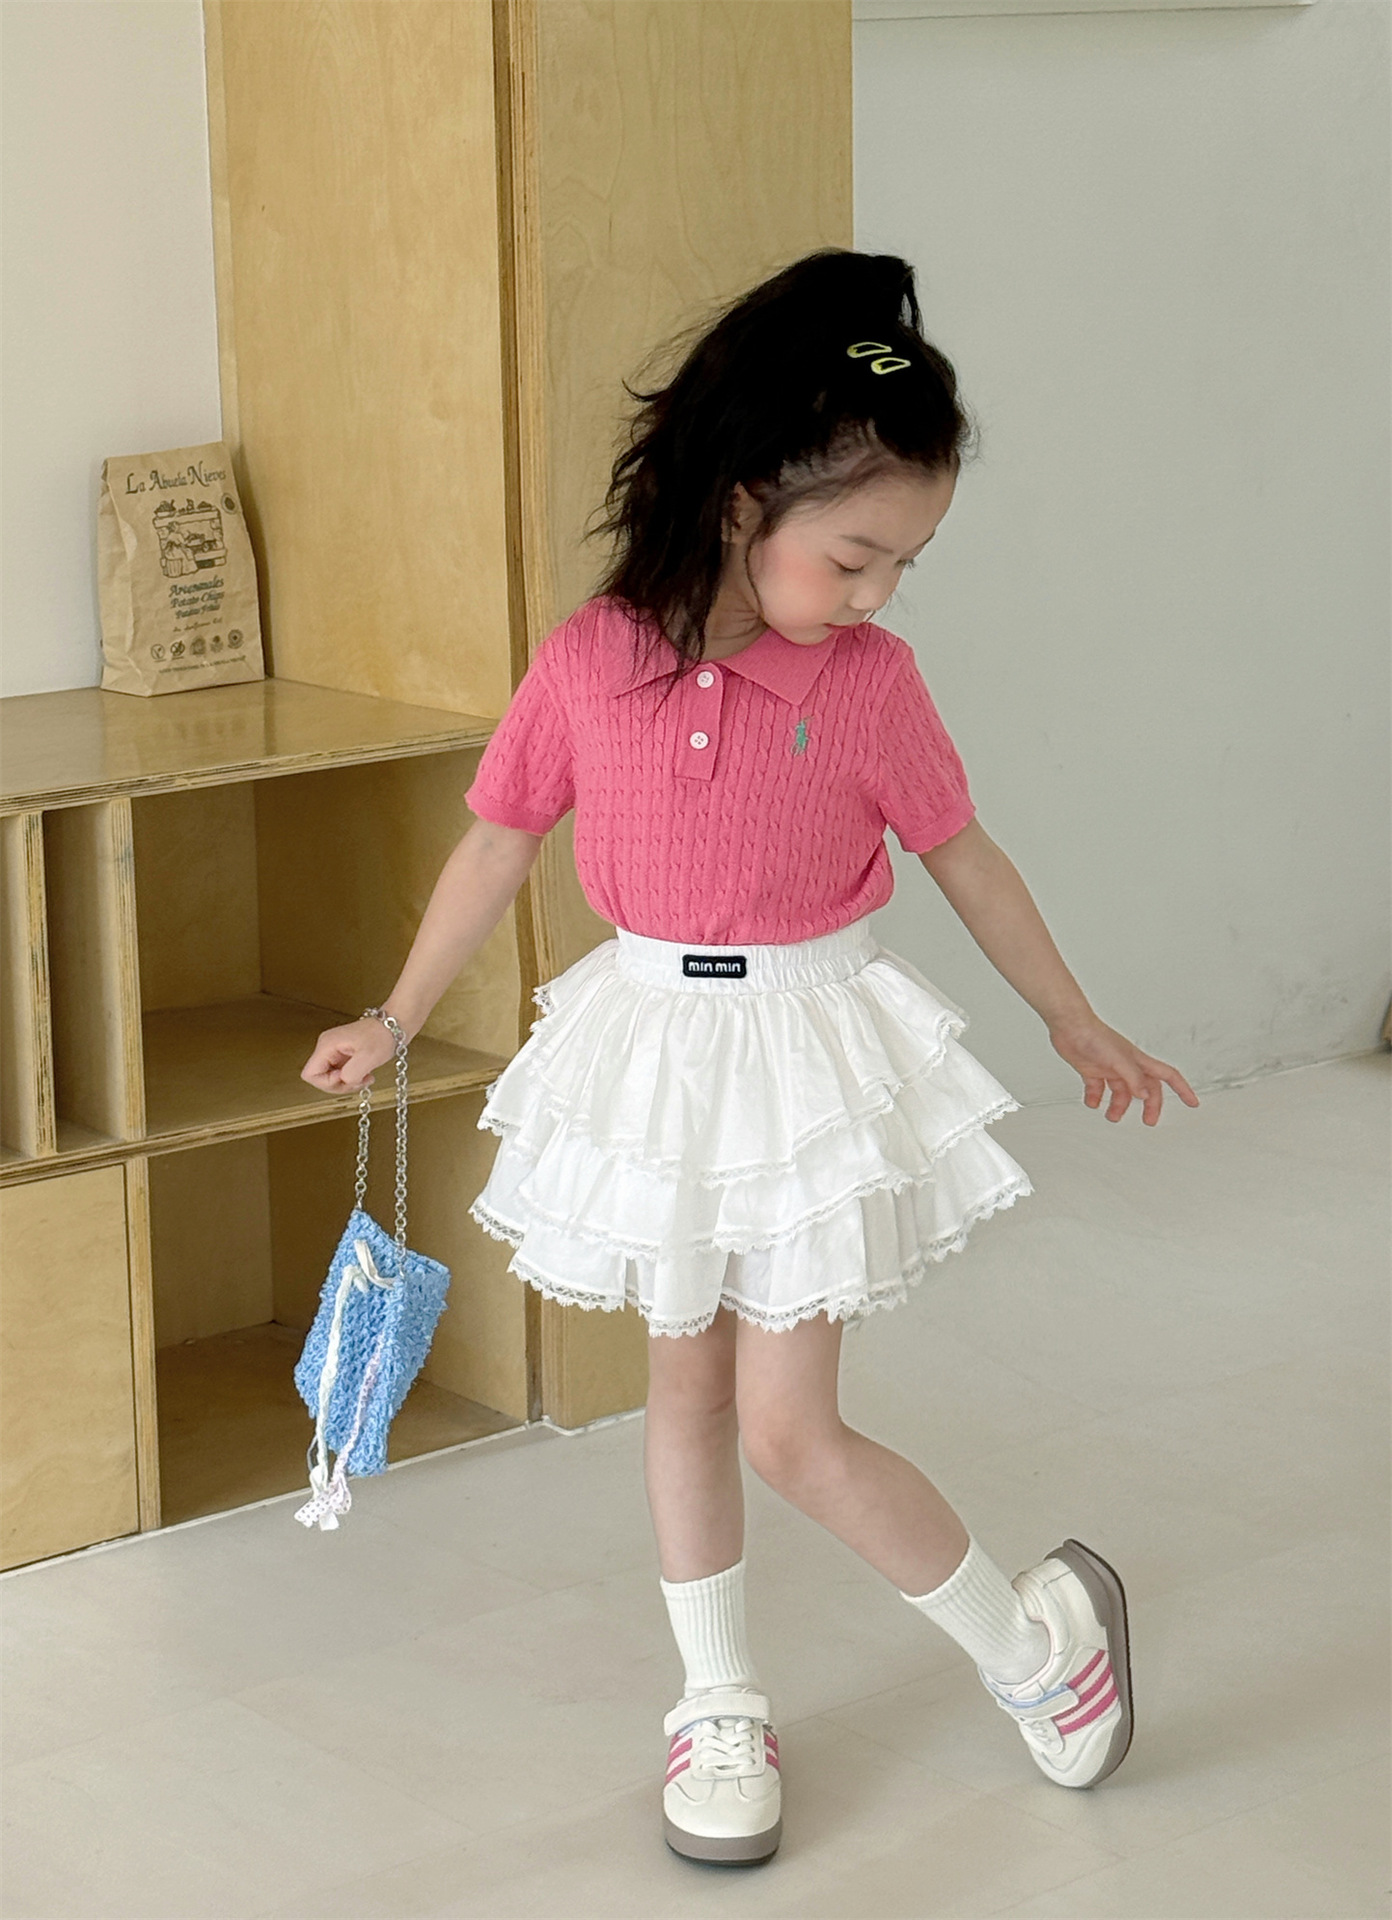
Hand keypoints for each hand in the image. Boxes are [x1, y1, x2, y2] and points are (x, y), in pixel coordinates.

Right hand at [300, 1016, 399, 1093]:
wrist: (395, 1025)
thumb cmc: (383, 1035)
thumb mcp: (368, 1057)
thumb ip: (351, 1073)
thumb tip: (344, 1081)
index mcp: (327, 1045)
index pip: (310, 1074)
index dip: (327, 1083)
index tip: (346, 1077)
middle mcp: (327, 1047)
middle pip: (320, 1078)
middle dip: (340, 1085)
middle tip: (358, 1080)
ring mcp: (335, 1051)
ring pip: (331, 1078)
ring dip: (348, 1083)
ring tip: (364, 1077)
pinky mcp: (344, 1055)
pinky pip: (341, 1073)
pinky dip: (353, 1078)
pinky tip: (365, 1074)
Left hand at [1048, 1014, 1199, 1125]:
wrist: (1069, 1026)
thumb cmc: (1094, 1036)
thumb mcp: (1118, 1060)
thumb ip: (1133, 1078)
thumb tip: (1146, 1096)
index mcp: (1138, 1061)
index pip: (1167, 1075)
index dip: (1182, 1089)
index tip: (1192, 1102)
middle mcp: (1126, 1065)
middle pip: (1146, 1089)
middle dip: (1150, 1106)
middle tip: (1149, 1121)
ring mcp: (1109, 1067)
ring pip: (1121, 1092)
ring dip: (1118, 1106)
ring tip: (1112, 1116)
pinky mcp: (1092, 1069)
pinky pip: (1097, 1088)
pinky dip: (1095, 1098)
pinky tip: (1092, 1102)